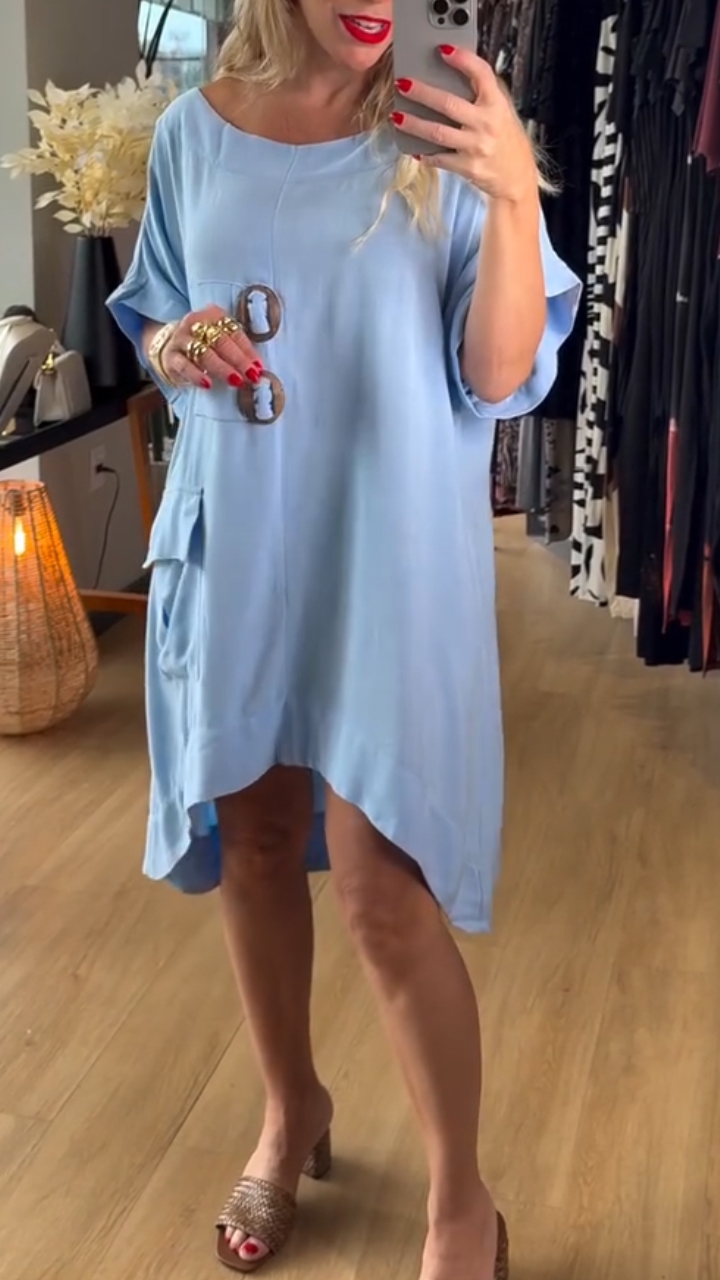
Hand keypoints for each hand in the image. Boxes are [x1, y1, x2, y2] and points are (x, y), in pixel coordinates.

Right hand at [153, 304, 262, 389]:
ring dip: (222, 368)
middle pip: (221, 341)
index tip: (259, 367)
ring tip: (236, 381)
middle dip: (239, 360)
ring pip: (204, 353)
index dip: (248, 350)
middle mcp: (196, 323)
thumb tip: (257, 368)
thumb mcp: (218, 340)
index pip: (234, 332)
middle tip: (252, 375)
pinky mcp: (171, 356)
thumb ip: (236, 349)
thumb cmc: (202, 344)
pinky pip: (184, 365)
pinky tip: (207, 384)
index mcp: (212, 315)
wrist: (168, 346)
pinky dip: (196, 375)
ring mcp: (181, 339)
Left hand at [393, 48, 536, 204]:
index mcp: (496, 104)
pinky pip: (440, 159)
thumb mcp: (502, 110)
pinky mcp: (468, 167)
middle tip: (403, 84)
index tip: (443, 50)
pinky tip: (413, 148)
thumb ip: (483, 93)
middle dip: (423, 93)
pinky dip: (425, 154)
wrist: (516, 175)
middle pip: (449, 104)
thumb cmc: (505, 138)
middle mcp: (486, 124)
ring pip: (438, 133)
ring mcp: (476, 147)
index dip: (462, 60)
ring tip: (396, 117)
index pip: (481, 74)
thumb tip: (453, 72)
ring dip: (414, 124)